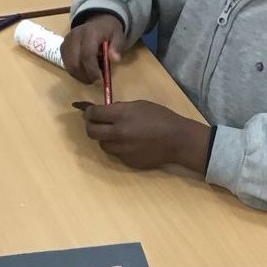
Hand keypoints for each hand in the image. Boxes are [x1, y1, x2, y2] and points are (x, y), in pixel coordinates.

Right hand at [61, 13, 125, 83]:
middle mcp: (74, 36)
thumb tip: (115, 59)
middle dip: (86, 76)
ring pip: (70, 67)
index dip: (92, 70)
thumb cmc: (109, 32)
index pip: (86, 54)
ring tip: (93, 73)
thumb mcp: (119, 37)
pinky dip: (77, 73)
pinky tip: (86, 70)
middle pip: (75, 63)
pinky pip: (67, 66)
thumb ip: (117, 47)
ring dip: (81, 76)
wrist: (98, 22)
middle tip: (97, 81)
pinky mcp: (63, 48)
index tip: (100, 81)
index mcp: (89, 32)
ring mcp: (66, 42)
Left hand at [77, 100, 210, 171]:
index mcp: (122, 116)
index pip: (93, 114)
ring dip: (105, 138)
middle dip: (91, 126)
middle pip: (91, 132)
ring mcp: (122, 149)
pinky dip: (119, 148)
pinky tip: (131, 144)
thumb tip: (105, 111)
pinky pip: (116, 154)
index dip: (89, 112)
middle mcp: (118, 133)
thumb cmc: (161, 118)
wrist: (177, 140)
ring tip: (117, 134)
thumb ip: (120, 108)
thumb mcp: (140, 105)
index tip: (89, 112)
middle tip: (96, 123)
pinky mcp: (127, 161)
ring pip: (102, 145)